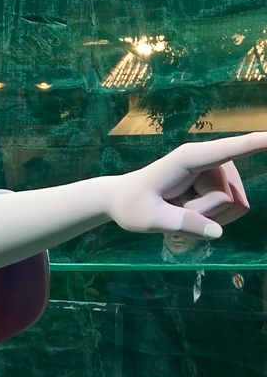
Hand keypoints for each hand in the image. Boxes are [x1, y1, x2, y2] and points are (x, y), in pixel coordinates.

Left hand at [107, 133, 266, 237]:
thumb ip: (180, 223)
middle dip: (204, 213)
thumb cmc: (131, 205)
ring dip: (207, 216)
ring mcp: (218, 170)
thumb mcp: (149, 219)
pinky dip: (211, 218)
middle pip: (229, 199)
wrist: (123, 200)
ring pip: (233, 206)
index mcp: (187, 159)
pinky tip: (188, 210)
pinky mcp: (222, 181)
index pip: (226, 150)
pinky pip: (233, 209)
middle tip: (171, 208)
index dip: (253, 143)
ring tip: (177, 208)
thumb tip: (216, 232)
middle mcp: (209, 159)